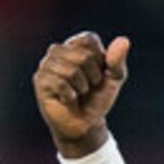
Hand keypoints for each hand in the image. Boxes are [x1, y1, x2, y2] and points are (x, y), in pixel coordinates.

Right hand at [33, 32, 129, 159]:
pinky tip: (68, 100)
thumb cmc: (97, 99)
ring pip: (71, 70)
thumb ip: (117, 60)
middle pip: (83, 55)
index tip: (98, 73)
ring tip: (78, 93)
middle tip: (87, 87)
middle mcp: (58, 50)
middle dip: (93, 76)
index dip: (100, 60)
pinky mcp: (40, 80)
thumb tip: (124, 40)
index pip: (89, 39)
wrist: (85, 124)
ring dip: (82, 87)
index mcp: (76, 45)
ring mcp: (46, 64)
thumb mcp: (114, 79)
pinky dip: (70, 95)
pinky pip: (60, 83)